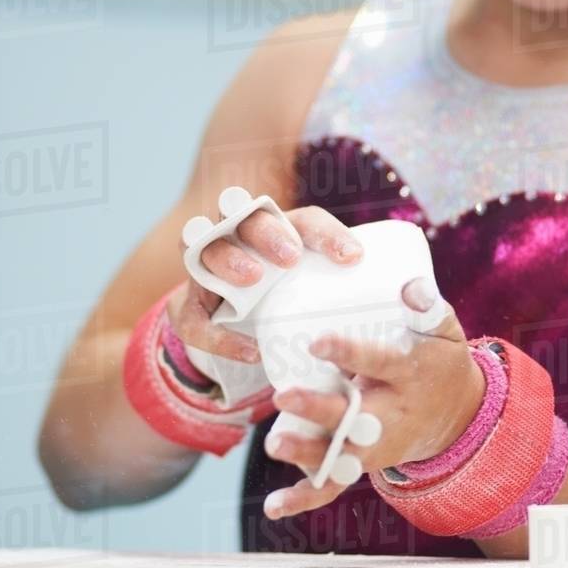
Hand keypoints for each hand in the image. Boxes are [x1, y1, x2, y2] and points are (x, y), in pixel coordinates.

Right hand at [166, 204, 362, 362]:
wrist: (235, 327)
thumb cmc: (281, 292)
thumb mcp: (307, 277)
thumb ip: (335, 272)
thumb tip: (378, 277)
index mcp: (270, 224)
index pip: (299, 218)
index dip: (323, 233)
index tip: (350, 258)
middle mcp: (232, 234)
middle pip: (241, 215)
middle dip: (264, 231)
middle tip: (289, 258)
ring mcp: (204, 266)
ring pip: (203, 247)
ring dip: (229, 258)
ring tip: (252, 279)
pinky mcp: (190, 306)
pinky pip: (194, 319)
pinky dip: (219, 336)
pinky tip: (249, 351)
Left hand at [261, 277, 484, 519]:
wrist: (457, 416)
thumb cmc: (439, 362)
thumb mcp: (445, 334)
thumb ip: (428, 308)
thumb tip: (408, 284)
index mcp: (409, 376)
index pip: (379, 362)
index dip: (349, 352)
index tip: (317, 340)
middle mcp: (391, 415)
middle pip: (354, 416)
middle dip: (319, 409)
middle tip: (283, 395)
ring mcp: (376, 445)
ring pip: (340, 455)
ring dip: (307, 454)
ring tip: (274, 445)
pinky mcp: (363, 465)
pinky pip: (334, 487)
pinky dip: (304, 499)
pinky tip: (273, 506)